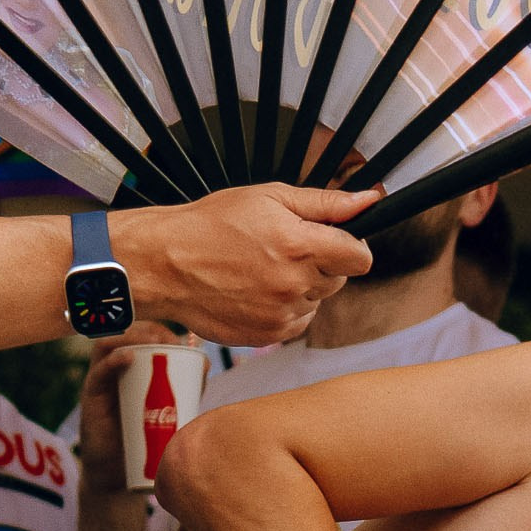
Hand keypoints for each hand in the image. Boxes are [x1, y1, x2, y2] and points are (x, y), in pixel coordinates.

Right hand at [76, 323, 199, 498]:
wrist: (120, 472)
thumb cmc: (145, 439)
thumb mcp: (167, 409)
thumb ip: (184, 388)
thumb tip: (206, 364)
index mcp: (130, 368)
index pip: (139, 336)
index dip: (159, 331)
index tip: (182, 340)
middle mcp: (112, 369)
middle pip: (124, 335)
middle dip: (148, 331)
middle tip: (171, 339)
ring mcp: (100, 381)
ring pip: (107, 346)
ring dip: (131, 338)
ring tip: (154, 342)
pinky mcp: (91, 397)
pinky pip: (98, 372)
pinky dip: (112, 361)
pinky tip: (128, 357)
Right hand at [114, 183, 378, 347]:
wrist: (163, 263)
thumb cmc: (210, 225)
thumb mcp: (268, 197)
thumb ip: (325, 203)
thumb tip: (368, 201)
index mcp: (300, 246)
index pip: (361, 257)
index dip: (351, 246)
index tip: (335, 241)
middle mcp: (294, 283)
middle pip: (340, 279)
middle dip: (321, 263)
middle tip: (283, 248)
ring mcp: (282, 312)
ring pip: (318, 300)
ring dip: (302, 286)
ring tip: (262, 268)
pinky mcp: (269, 333)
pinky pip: (299, 320)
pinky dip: (286, 307)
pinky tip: (256, 289)